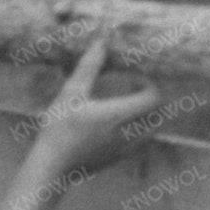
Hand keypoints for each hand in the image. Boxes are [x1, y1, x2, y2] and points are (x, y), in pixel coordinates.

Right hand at [26, 29, 163, 179]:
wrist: (52, 167)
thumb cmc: (59, 128)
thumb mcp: (71, 93)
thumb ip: (89, 67)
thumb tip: (101, 42)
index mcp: (121, 115)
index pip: (154, 98)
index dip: (149, 85)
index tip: (136, 77)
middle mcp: (130, 134)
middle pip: (157, 114)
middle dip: (150, 99)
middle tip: (133, 87)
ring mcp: (126, 149)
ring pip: (150, 130)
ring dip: (145, 115)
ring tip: (126, 104)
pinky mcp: (118, 159)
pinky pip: (139, 142)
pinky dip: (137, 130)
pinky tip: (115, 124)